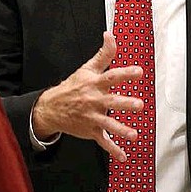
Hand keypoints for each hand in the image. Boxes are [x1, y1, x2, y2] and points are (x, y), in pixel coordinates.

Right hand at [32, 31, 144, 160]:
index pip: (111, 77)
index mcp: (95, 84)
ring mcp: (92, 117)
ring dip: (121, 130)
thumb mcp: (86, 68)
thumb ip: (103, 54)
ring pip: (108, 125)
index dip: (125, 73)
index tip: (139, 72)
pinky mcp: (91, 130)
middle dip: (125, 103)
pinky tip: (123, 156)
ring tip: (133, 135)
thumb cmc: (73, 87)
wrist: (51, 108)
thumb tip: (110, 35)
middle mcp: (94, 101)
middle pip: (111, 102)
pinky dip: (113, 149)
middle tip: (138, 105)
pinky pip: (102, 141)